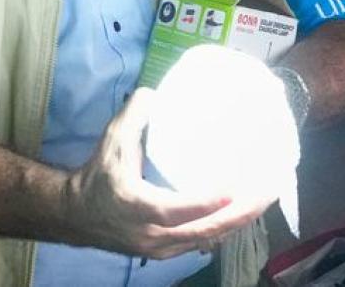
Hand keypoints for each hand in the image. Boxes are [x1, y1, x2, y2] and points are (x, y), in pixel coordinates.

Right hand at [62, 88, 271, 259]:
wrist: (76, 214)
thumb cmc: (97, 175)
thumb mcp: (111, 140)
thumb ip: (135, 114)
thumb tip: (157, 92)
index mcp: (136, 206)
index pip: (175, 209)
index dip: (205, 202)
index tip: (234, 188)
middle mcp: (150, 234)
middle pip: (203, 230)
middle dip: (241, 213)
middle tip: (268, 190)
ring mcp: (159, 247)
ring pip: (207, 239)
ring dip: (239, 221)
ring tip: (266, 197)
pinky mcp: (166, 252)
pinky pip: (202, 242)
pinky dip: (225, 227)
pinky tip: (245, 211)